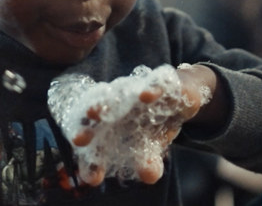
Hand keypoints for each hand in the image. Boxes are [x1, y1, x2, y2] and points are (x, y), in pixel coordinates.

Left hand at [71, 64, 221, 185]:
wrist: (184, 93)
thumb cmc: (159, 121)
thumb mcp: (154, 145)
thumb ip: (148, 161)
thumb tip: (149, 176)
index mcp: (114, 126)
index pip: (98, 144)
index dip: (94, 161)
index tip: (93, 178)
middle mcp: (120, 108)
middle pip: (98, 118)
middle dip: (87, 129)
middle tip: (78, 140)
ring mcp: (136, 92)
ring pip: (118, 96)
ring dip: (106, 104)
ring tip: (93, 112)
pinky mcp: (159, 82)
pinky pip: (153, 84)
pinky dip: (150, 89)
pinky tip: (146, 96)